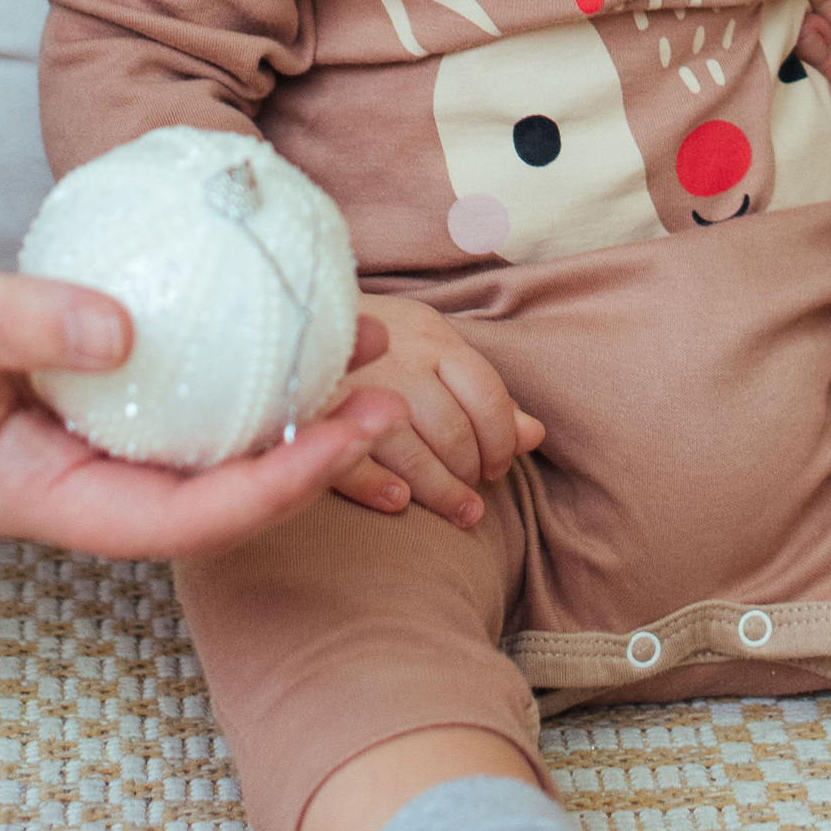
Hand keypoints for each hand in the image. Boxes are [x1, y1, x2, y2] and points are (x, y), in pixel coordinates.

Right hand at [0, 132, 406, 560]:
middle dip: (299, 464)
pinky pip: (165, 391)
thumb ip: (25, 319)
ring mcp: (55, 433)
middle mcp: (47, 478)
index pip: (168, 523)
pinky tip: (279, 317)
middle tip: (388, 399)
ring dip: (276, 415)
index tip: (347, 437)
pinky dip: (227, 365)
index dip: (267, 492)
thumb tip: (128, 334)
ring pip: (189, 447)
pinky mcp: (60, 380)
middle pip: (199, 501)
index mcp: (17, 492)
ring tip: (361, 357)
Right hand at [329, 292, 543, 528]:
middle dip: (471, 469)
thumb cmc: (378, 342)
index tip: (499, 467)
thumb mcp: (433, 350)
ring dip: (441, 490)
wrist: (296, 318)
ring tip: (460, 513)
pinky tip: (399, 503)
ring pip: (412, 452)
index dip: (502, 439)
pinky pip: (350, 461)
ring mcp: (354, 388)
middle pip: (452, 428)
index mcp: (431, 337)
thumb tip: (534, 435)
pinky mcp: (313, 417)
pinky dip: (378, 486)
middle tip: (474, 491)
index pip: (487, 393)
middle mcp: (396, 360)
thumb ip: (483, 393)